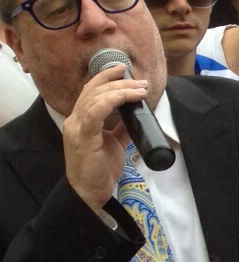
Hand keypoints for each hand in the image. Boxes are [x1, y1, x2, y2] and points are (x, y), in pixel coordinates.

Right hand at [63, 64, 149, 210]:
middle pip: (94, 91)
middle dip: (119, 82)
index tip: (123, 69)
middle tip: (141, 81)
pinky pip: (94, 113)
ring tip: (140, 89)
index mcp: (81, 120)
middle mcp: (75, 120)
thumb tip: (137, 115)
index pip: (91, 91)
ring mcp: (76, 127)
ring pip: (95, 98)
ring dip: (120, 90)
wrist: (91, 192)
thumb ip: (122, 128)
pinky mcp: (82, 137)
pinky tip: (126, 97)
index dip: (105, 77)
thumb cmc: (100, 169)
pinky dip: (111, 101)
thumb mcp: (115, 144)